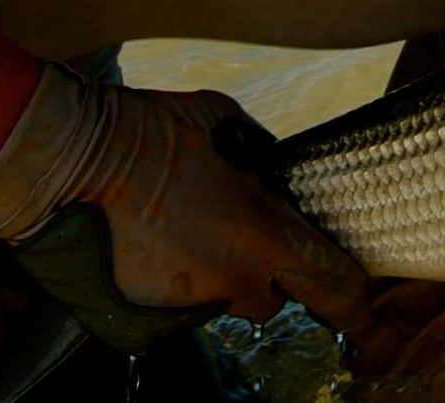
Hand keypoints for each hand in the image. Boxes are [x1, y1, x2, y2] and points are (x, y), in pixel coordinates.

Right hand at [0, 65, 374, 354]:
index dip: (352, 292)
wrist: (82, 161)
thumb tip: (276, 178)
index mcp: (265, 236)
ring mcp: (190, 300)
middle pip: (278, 299)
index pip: (332, 282)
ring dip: (224, 276)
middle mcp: (234, 280)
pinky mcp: (149, 312)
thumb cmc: (164, 133)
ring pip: (228, 299)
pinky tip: (164, 243)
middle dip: (274, 276)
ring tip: (195, 232)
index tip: (362, 296)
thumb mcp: (237, 132)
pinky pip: (183, 301)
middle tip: (252, 239)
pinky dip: (182, 279)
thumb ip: (267, 167)